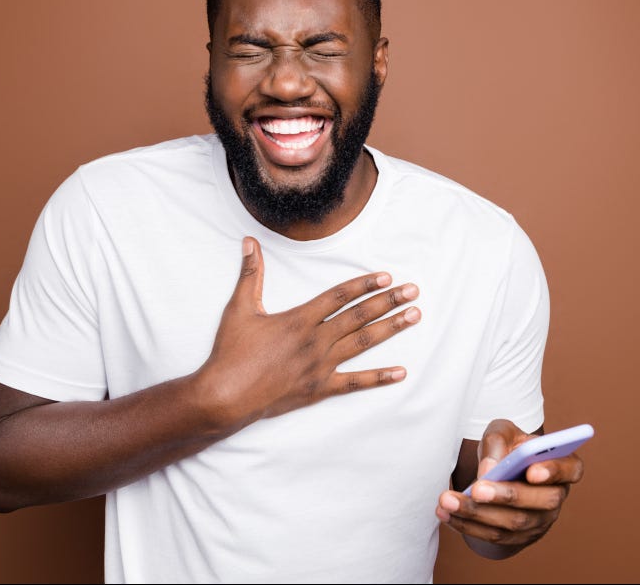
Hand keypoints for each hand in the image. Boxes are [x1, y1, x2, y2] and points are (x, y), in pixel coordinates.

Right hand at [196, 236, 419, 427]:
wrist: (225, 396)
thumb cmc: (231, 352)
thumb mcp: (239, 308)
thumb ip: (250, 274)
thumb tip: (249, 242)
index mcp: (299, 319)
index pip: (339, 296)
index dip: (364, 284)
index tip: (386, 276)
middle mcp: (315, 341)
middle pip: (359, 316)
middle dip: (389, 301)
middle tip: (414, 291)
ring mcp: (320, 366)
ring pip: (363, 343)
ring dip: (391, 328)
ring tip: (414, 316)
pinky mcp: (319, 389)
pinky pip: (355, 382)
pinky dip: (379, 378)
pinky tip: (401, 372)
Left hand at [436, 419, 584, 554]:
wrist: (500, 472)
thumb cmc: (507, 448)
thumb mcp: (503, 433)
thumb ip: (498, 442)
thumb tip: (490, 470)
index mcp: (563, 465)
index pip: (571, 469)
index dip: (554, 471)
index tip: (532, 470)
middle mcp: (556, 496)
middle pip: (541, 501)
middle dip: (506, 495)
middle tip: (477, 488)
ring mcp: (540, 521)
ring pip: (513, 523)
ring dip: (478, 513)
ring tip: (448, 500)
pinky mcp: (519, 538)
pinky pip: (495, 537)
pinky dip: (468, 525)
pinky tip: (446, 512)